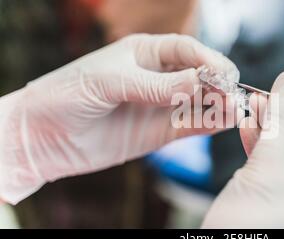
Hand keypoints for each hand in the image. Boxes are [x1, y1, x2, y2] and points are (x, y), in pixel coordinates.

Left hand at [0, 34, 238, 203]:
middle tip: (232, 92)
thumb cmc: (68, 95)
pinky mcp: (159, 133)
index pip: (186, 49)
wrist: (43, 137)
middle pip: (199, 75)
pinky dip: (209, 124)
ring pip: (199, 101)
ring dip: (218, 104)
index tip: (223, 71)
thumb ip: (157, 85)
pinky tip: (224, 122)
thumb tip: (201, 80)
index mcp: (144, 52)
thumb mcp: (112, 82)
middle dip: (218, 82)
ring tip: (234, 108)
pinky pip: (190, 125)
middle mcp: (157, 77)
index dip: (208, 58)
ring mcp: (159, 105)